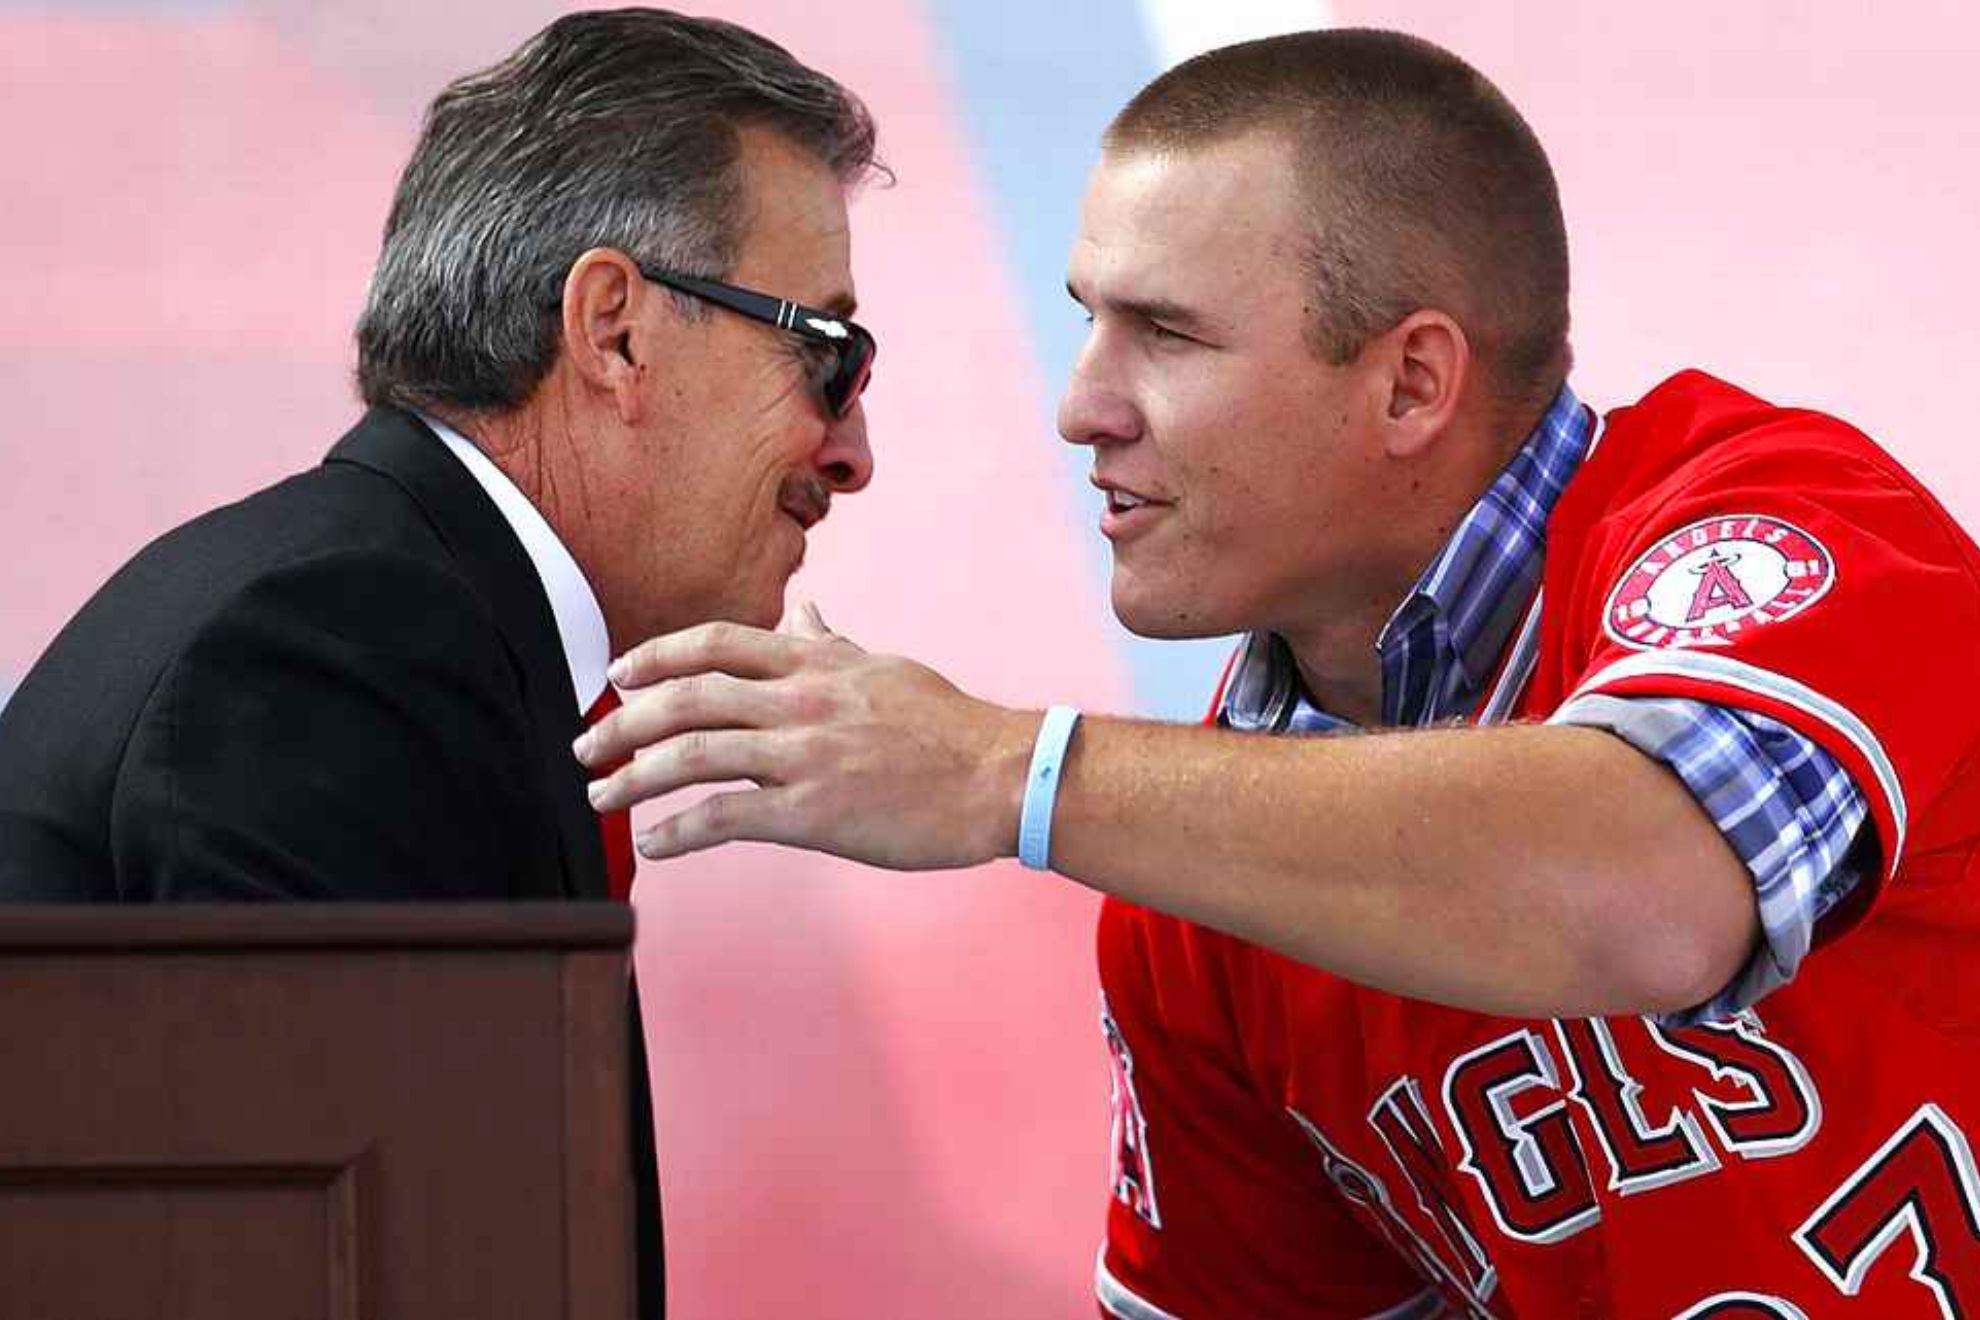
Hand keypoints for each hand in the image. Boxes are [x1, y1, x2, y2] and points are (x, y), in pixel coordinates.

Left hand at [574, 604, 1039, 868]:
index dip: (656, 657)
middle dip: (623, 722)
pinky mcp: (813, 812)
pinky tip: (654, 845)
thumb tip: (803, 611)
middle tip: (586, 745)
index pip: (714, 643)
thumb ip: (830, 642)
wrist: (1000, 775)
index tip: (618, 674)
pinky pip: (725, 818)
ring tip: (600, 795)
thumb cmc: (947, 724)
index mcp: (814, 662)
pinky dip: (678, 833)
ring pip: (692, 756)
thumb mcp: (881, 666)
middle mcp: (800, 699)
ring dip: (632, 777)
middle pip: (686, 698)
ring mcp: (804, 755)